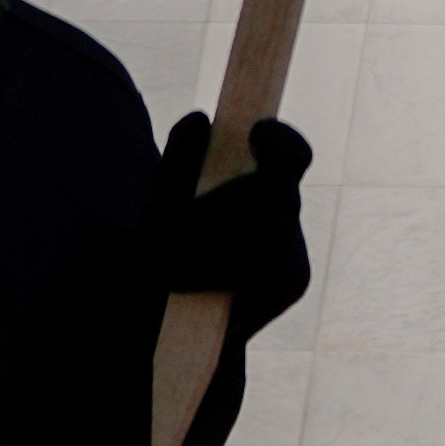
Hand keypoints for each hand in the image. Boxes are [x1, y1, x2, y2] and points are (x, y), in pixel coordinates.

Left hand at [145, 112, 314, 331]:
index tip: (255, 133)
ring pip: (264, 230)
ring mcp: (293, 250)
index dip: (284, 141)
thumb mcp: (161, 209)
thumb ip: (178, 165)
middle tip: (177, 228)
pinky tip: (181, 281)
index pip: (292, 157)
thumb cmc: (159, 262)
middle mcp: (286, 216)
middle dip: (223, 203)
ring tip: (167, 265)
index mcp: (261, 190)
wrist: (150, 328)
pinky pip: (261, 266)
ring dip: (207, 244)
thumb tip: (199, 118)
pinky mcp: (291, 284)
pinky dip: (214, 271)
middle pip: (277, 191)